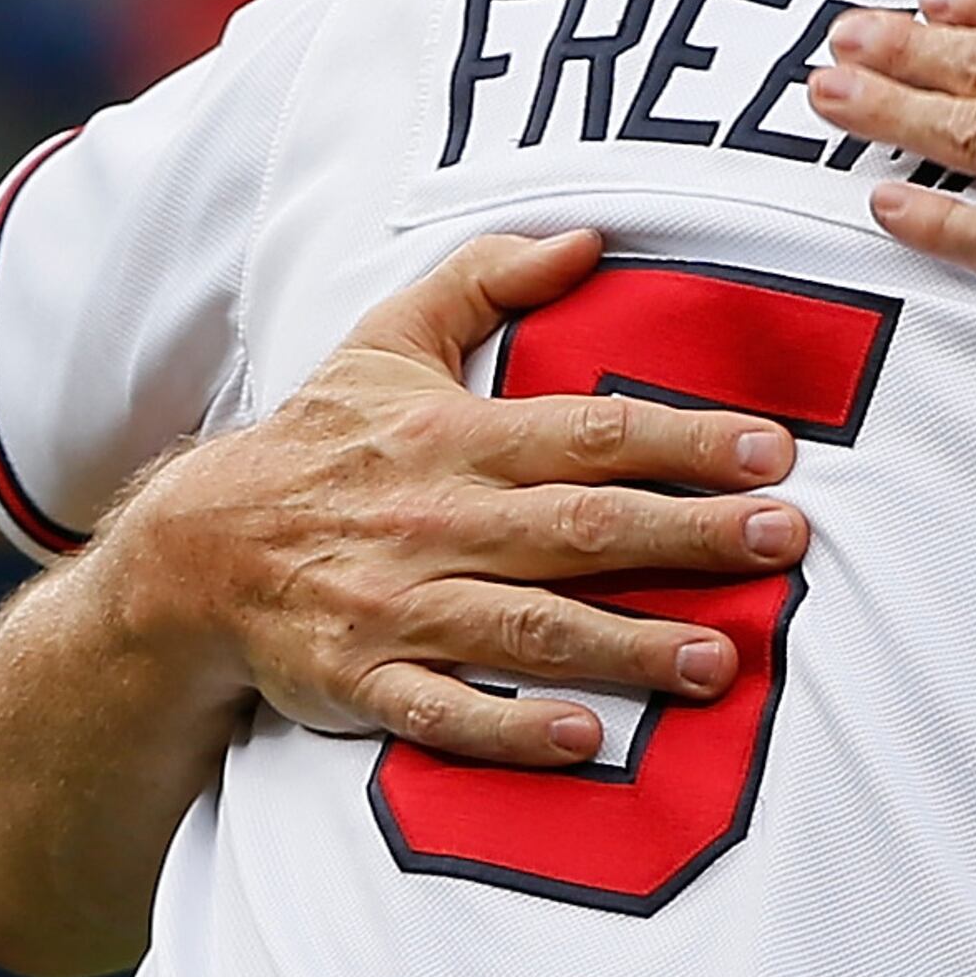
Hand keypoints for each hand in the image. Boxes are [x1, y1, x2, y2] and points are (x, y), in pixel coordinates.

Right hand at [99, 230, 807, 769]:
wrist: (191, 554)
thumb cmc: (319, 443)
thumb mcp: (385, 340)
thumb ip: (486, 279)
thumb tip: (587, 237)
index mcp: (449, 435)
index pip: (584, 431)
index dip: (680, 441)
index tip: (771, 451)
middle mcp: (432, 520)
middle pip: (577, 527)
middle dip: (686, 534)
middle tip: (784, 541)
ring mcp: (397, 606)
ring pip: (527, 628)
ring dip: (627, 646)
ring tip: (721, 658)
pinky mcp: (365, 681)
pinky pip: (444, 712)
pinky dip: (512, 728)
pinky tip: (589, 739)